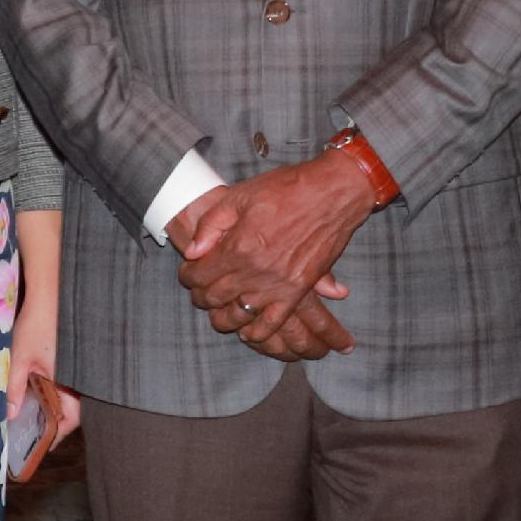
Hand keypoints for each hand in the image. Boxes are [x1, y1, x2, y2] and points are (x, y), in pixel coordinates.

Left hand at [7, 310, 77, 484]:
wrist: (49, 294)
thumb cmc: (36, 325)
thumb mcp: (19, 359)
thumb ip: (13, 387)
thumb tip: (9, 415)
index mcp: (71, 381)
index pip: (70, 420)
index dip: (57, 436)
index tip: (41, 446)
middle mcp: (79, 378)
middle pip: (70, 412)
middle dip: (53, 425)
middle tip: (32, 434)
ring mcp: (76, 369)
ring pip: (68, 398)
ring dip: (51, 408)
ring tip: (30, 416)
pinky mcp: (71, 360)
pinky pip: (66, 384)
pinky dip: (52, 392)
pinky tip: (36, 392)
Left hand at [173, 154, 376, 360]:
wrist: (333, 192)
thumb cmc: (286, 189)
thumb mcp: (240, 195)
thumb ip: (211, 225)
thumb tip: (192, 252)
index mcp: (236, 246)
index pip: (200, 274)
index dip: (188, 276)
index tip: (188, 273)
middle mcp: (254, 270)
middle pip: (215, 297)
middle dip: (201, 296)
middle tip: (199, 292)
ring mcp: (276, 283)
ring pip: (239, 315)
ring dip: (223, 317)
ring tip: (219, 312)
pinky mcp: (298, 290)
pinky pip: (273, 322)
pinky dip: (258, 332)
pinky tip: (249, 331)